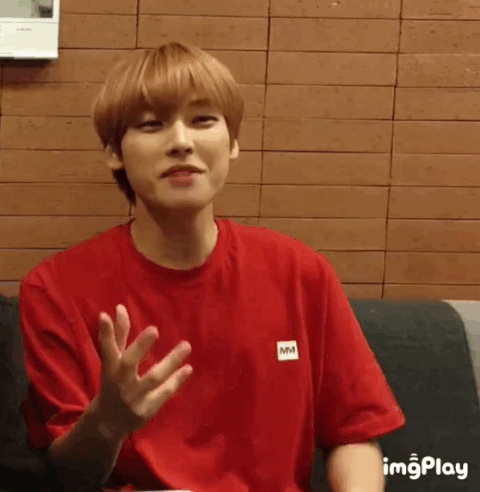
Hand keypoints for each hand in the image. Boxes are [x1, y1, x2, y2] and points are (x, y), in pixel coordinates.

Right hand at [95, 304, 192, 437]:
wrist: (107, 423)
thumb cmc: (113, 382)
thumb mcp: (113, 361)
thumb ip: (118, 335)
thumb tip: (119, 307)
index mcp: (110, 368)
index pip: (108, 348)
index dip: (109, 332)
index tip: (118, 309)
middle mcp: (119, 383)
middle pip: (128, 364)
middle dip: (139, 347)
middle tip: (154, 330)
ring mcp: (133, 398)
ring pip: (152, 378)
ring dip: (170, 362)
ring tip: (186, 345)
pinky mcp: (146, 410)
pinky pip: (163, 393)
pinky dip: (176, 381)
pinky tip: (188, 368)